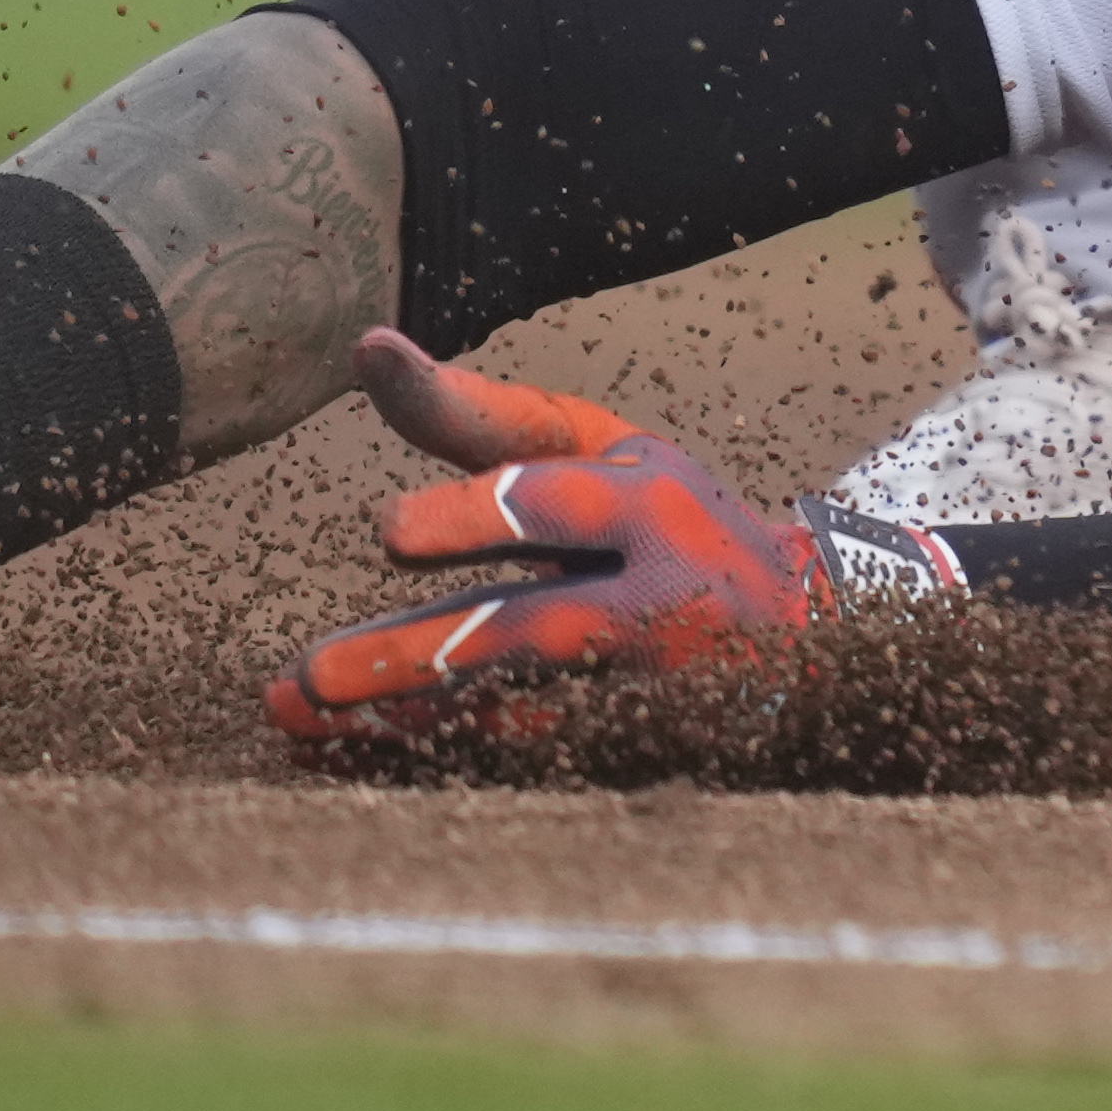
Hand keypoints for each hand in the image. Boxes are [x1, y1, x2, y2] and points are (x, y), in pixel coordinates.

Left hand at [267, 336, 961, 738]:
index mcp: (647, 504)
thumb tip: (366, 347)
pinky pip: (521, 763)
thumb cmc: (664, 525)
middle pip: (528, 632)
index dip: (471, 517)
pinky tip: (352, 753)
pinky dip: (433, 758)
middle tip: (314, 676)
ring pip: (516, 714)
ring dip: (405, 721)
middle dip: (417, 656)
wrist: (804, 642)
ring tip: (307, 717)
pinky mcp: (636, 756)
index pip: (553, 506)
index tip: (385, 534)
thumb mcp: (602, 453)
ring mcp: (647, 691)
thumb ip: (484, 419)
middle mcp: (654, 598)